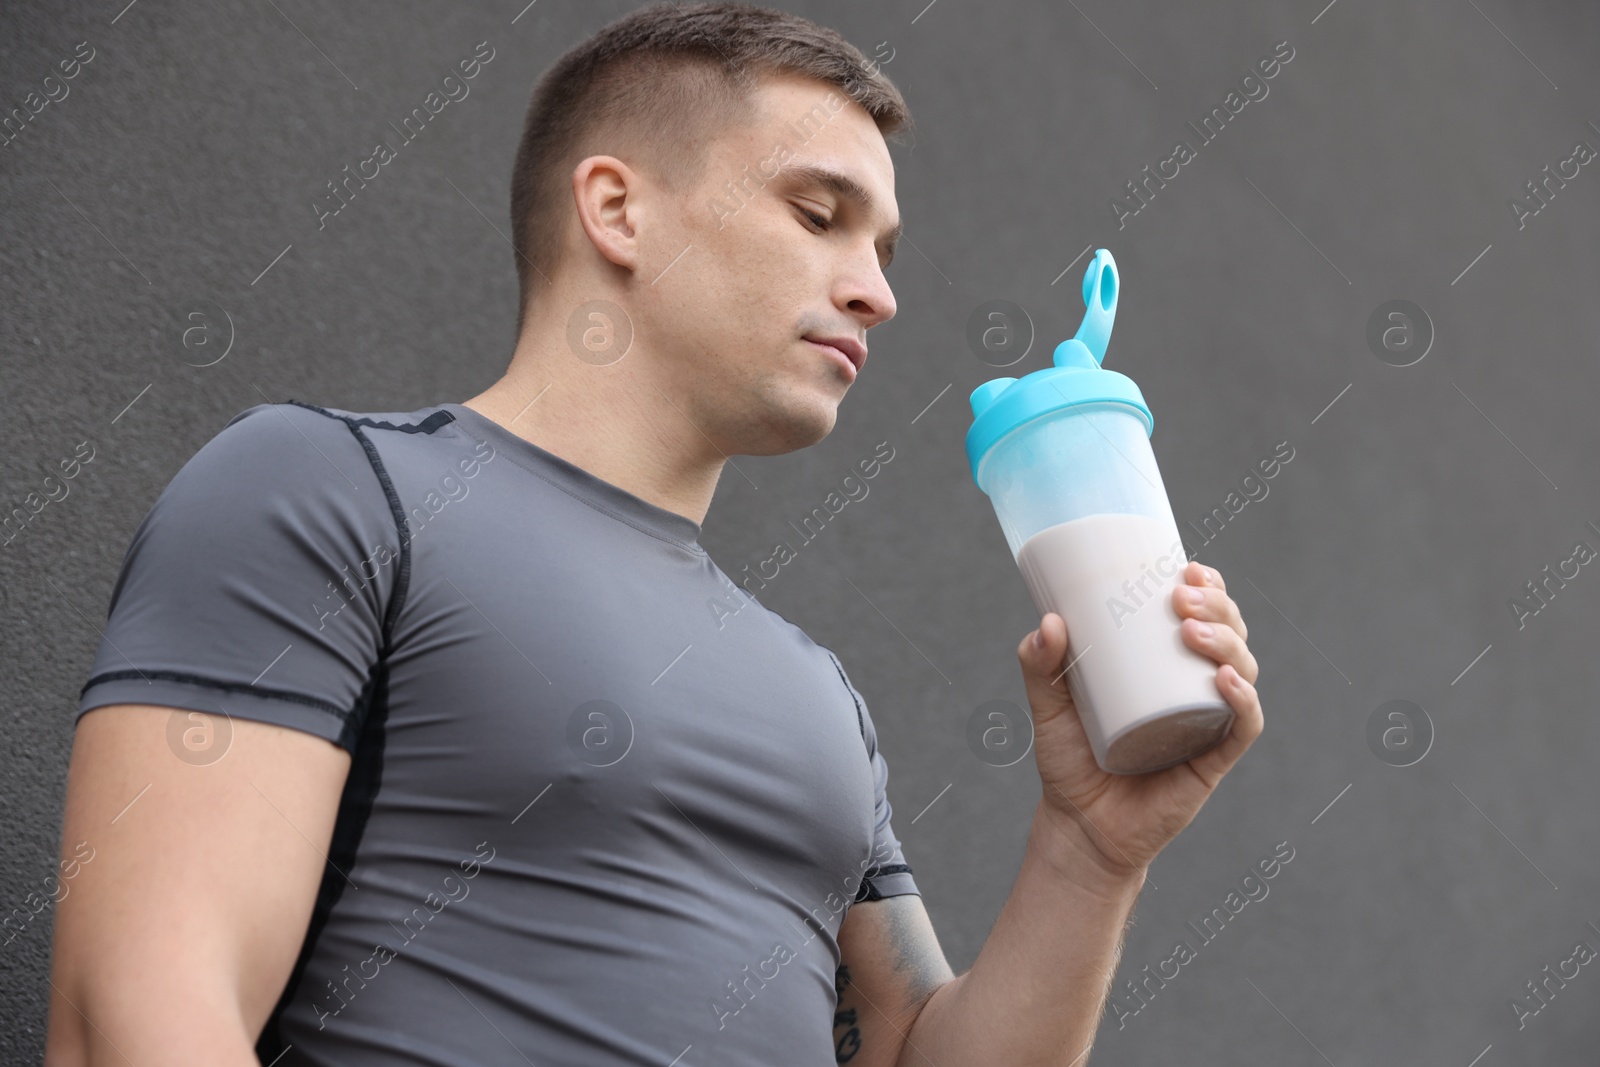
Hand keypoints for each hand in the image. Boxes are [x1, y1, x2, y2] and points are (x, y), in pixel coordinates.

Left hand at [1017, 560, 1263, 880]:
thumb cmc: (1069, 762)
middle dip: (1217, 607)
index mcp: (1167, 667)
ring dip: (1227, 642)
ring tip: (1192, 629)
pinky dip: (1243, 700)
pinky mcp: (1214, 761)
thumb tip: (1048, 623)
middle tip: (1180, 597)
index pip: (1203, 616)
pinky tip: (1225, 680)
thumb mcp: (1047, 706)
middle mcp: (1196, 690)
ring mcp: (1209, 723)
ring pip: (1243, 671)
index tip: (1187, 566)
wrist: (1078, 827)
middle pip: (1230, 635)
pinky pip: (1243, 726)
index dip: (1209, 587)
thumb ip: (1039, 666)